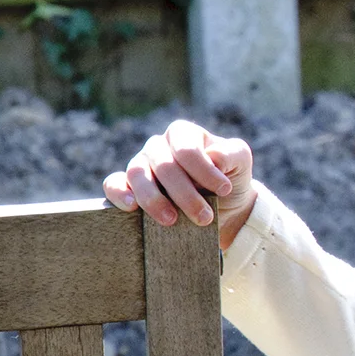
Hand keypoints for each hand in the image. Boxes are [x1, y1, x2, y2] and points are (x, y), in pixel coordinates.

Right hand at [104, 119, 256, 249]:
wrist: (223, 210)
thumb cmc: (229, 180)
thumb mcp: (241, 163)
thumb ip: (232, 153)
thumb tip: (212, 156)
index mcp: (184, 134)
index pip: (186, 148)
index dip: (204, 170)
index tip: (224, 190)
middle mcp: (158, 146)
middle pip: (164, 165)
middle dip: (185, 194)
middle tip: (204, 217)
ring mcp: (141, 165)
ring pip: (137, 174)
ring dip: (155, 199)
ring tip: (172, 221)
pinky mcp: (127, 185)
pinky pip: (113, 184)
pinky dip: (119, 193)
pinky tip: (131, 207)